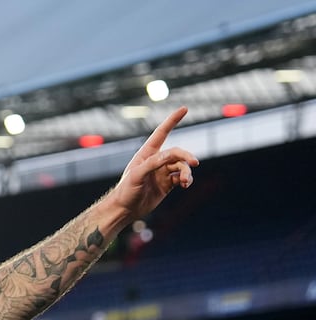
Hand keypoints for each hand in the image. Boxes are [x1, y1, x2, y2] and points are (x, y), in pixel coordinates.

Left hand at [109, 106, 198, 220]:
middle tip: (194, 163)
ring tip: (185, 182)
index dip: (172, 120)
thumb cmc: (126, 190)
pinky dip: (186, 180)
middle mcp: (156, 161)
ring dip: (186, 172)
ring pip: (181, 166)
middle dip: (186, 156)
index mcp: (146, 154)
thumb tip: (170, 156)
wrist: (125, 210)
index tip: (184, 108)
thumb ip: (153, 164)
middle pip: (177, 153)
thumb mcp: (136, 175)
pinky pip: (182, 178)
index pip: (161, 133)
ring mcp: (163, 172)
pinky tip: (185, 185)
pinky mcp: (168, 184)